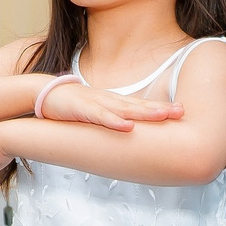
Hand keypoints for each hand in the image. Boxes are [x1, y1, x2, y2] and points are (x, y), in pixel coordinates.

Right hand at [37, 82, 183, 131]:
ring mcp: (96, 104)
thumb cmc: (71, 106)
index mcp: (113, 103)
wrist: (43, 94)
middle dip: (161, 109)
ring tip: (164, 115)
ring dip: (144, 113)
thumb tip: (128, 131)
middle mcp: (108, 101)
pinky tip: (127, 127)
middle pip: (139, 105)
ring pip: (124, 109)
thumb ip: (111, 119)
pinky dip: (114, 122)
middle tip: (181, 111)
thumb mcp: (95, 113)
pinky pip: (100, 117)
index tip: (181, 111)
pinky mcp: (81, 109)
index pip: (141, 106)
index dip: (161, 108)